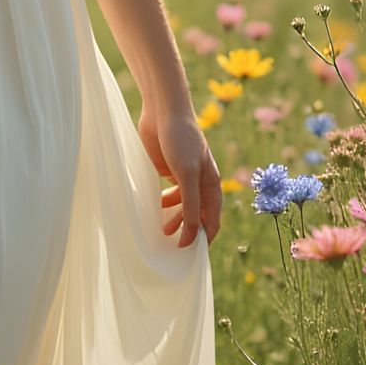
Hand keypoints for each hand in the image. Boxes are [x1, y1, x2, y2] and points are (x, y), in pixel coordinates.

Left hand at [136, 101, 221, 249]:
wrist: (163, 111)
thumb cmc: (180, 139)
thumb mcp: (187, 174)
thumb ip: (191, 204)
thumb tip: (194, 235)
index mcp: (211, 184)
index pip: (212, 219)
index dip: (204, 237)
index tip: (190, 254)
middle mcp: (199, 183)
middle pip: (197, 215)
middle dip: (187, 231)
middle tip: (172, 245)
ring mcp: (183, 176)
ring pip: (182, 206)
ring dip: (174, 219)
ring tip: (160, 231)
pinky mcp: (167, 170)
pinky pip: (167, 194)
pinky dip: (162, 205)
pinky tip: (153, 210)